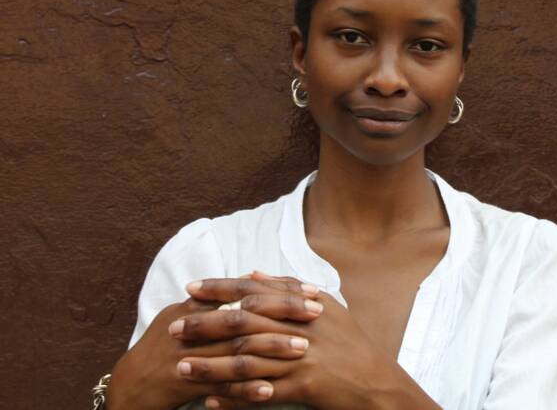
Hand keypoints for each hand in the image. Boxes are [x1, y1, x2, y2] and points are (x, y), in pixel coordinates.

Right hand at [108, 278, 320, 409]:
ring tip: (304, 348)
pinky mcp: (180, 383)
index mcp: (195, 306)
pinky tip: (270, 390)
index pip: (244, 292)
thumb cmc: (166, 351)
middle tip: (317, 313)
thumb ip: (219, 300)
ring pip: (235, 348)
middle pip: (244, 314)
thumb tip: (255, 277)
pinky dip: (245, 388)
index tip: (311, 291)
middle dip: (283, 312)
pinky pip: (218, 386)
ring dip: (271, 347)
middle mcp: (191, 326)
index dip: (279, 290)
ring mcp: (185, 354)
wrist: (128, 388)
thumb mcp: (187, 317)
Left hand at [181, 273, 440, 409]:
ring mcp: (304, 356)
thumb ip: (288, 289)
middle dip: (205, 323)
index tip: (191, 289)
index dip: (222, 288)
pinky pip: (262, 393)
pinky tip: (210, 401)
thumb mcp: (326, 309)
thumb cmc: (349, 345)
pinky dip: (234, 397)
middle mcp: (303, 326)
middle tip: (173, 328)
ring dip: (211, 364)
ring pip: (247, 358)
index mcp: (306, 303)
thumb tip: (252, 271)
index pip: (256, 290)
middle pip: (245, 321)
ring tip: (181, 367)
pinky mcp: (306, 386)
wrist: (376, 383)